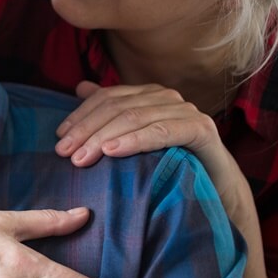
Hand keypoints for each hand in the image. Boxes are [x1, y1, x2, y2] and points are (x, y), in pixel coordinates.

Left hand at [55, 82, 223, 167]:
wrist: (217, 190)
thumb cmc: (171, 164)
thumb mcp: (135, 139)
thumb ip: (111, 111)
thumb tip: (80, 88)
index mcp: (148, 95)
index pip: (106, 98)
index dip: (80, 116)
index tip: (59, 138)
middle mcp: (166, 97)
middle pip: (117, 107)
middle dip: (86, 130)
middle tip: (64, 153)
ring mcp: (185, 110)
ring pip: (135, 117)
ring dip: (104, 137)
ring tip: (82, 157)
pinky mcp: (201, 129)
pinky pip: (161, 131)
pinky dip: (135, 140)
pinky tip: (113, 151)